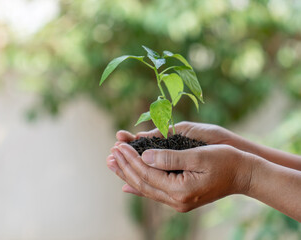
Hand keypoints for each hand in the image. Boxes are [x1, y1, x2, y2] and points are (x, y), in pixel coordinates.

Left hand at [106, 122, 240, 196]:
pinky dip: (139, 185)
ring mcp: (178, 201)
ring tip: (113, 164)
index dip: (130, 159)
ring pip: (145, 188)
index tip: (118, 145)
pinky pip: (154, 192)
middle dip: (124, 167)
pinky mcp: (180, 198)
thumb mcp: (198, 155)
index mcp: (180, 190)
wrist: (243, 174)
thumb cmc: (225, 160)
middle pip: (142, 183)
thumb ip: (170, 157)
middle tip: (110, 153)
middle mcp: (177, 200)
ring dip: (128, 175)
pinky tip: (126, 184)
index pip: (146, 174)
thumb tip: (145, 155)